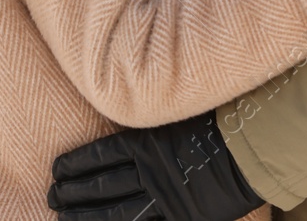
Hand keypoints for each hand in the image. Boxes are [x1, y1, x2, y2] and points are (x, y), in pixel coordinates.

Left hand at [48, 110, 264, 220]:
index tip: (56, 170)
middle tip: (51, 196)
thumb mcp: (182, 107)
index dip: (75, 165)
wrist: (255, 148)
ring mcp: (165, 199)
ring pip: (115, 214)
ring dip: (85, 216)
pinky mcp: (181, 218)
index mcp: (148, 142)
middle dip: (72, 193)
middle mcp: (150, 173)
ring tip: (63, 217)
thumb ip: (156, 112)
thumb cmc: (222, 118)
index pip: (100, 156)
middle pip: (101, 186)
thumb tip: (137, 98)